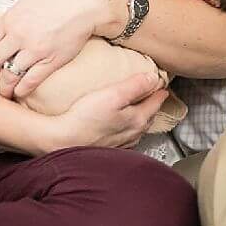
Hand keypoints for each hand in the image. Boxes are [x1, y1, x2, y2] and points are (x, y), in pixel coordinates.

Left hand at [0, 0, 119, 99]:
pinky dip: (21, 89)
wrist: (86, 1)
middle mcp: (18, 35)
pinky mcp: (51, 60)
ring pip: (9, 75)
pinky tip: (18, 93)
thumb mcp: (27, 1)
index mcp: (10, 19)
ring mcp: (35, 49)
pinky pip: (31, 80)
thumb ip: (11, 18)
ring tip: (0, 94)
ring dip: (1, 88)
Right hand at [47, 72, 168, 150]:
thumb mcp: (113, 94)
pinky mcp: (107, 147)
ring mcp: (120, 143)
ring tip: (140, 108)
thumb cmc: (86, 118)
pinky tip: (120, 127)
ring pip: (137, 128)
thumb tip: (153, 78)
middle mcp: (132, 134)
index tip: (162, 82)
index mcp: (137, 119)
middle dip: (153, 104)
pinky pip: (124, 136)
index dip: (159, 90)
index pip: (155, 102)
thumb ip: (135, 85)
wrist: (63, 141)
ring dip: (141, 117)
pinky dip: (127, 128)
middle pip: (148, 116)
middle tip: (155, 94)